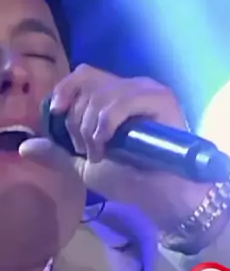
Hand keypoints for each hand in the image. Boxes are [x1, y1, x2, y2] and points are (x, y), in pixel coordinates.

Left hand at [19, 64, 212, 229]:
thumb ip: (58, 153)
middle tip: (85, 149)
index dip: (65, 89)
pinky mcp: (162, 99)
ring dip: (90, 128)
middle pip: (88, 83)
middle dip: (77, 120)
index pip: (84, 75)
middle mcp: (132, 88)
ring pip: (102, 94)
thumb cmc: (131, 180)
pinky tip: (108, 145)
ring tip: (99, 153)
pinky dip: (106, 124)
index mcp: (116, 97)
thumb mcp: (86, 166)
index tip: (57, 113)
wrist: (162, 195)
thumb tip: (25, 146)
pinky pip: (122, 100)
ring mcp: (148, 91)